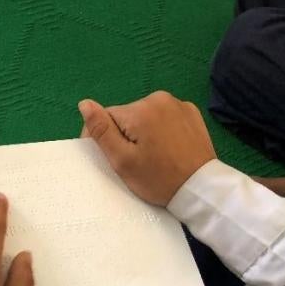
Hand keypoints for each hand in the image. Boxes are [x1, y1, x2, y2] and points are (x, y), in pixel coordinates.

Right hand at [78, 90, 216, 205]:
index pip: (107, 117)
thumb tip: (84, 104)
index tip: (111, 158)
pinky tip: (167, 147)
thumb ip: (102, 130)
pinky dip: (161, 129)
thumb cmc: (157, 178)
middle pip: (127, 116)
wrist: (200, 187)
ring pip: (146, 115)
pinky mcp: (192, 112)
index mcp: (140, 109)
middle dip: (126, 135)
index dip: (104, 138)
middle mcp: (159, 98)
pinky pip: (165, 116)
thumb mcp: (122, 160)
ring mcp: (179, 104)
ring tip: (151, 155)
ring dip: (143, 131)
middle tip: (135, 161)